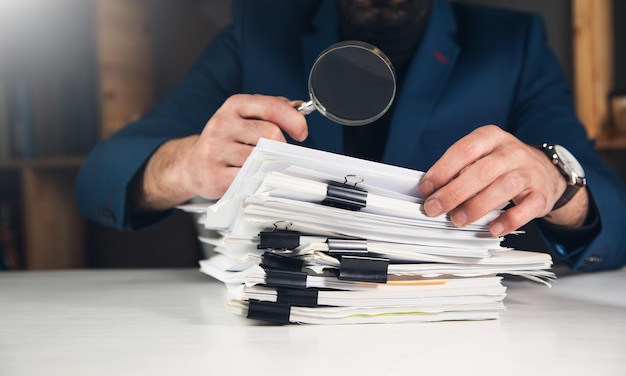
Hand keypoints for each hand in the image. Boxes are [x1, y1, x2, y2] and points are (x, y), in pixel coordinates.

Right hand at [137, 94, 307, 209]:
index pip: (272, 107)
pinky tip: (251, 177)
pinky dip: (257, 179)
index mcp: (234, 106)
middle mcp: (223, 124)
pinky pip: (249, 178)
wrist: (193, 165)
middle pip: (271, 134)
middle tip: (276, 153)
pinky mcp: (215, 174)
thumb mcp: (244, 117)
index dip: (294, 120)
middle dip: (281, 146)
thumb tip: (299, 108)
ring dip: (268, 164)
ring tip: (260, 164)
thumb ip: (271, 110)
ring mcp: (216, 150)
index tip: (302, 132)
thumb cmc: (225, 141)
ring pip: (261, 157)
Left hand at [417, 125, 588, 235]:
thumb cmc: (502, 165)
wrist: (545, 171)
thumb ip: (459, 170)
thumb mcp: (481, 157)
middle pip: (482, 170)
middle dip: (454, 192)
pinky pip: (526, 207)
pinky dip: (509, 220)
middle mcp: (511, 151)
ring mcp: (529, 172)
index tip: (426, 188)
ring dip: (477, 206)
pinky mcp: (541, 194)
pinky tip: (493, 229)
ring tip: (457, 220)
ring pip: (503, 187)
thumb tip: (431, 192)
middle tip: (434, 209)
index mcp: (491, 137)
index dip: (442, 170)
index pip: (464, 150)